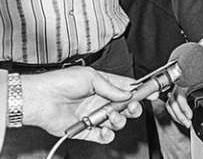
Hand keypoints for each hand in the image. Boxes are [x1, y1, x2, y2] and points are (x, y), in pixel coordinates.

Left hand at [22, 67, 142, 143]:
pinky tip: (104, 129)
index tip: (152, 92)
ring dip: (119, 121)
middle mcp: (100, 101)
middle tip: (132, 108)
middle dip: (133, 108)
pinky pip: (102, 136)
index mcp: (103, 85)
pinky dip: (107, 135)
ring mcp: (94, 116)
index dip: (140, 91)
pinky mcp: (85, 130)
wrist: (40, 99)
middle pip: (125, 107)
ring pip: (116, 122)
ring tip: (112, 117)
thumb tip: (127, 95)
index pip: (127, 88)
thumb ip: (111, 87)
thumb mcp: (90, 77)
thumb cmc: (60, 82)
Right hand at [166, 51, 202, 127]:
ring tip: (186, 123)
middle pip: (172, 102)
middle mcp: (181, 84)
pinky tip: (184, 118)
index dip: (182, 107)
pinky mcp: (181, 92)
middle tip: (188, 123)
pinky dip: (176, 113)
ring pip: (170, 104)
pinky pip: (173, 104)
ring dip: (176, 115)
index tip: (189, 114)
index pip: (179, 95)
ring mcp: (180, 88)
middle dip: (178, 115)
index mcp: (187, 78)